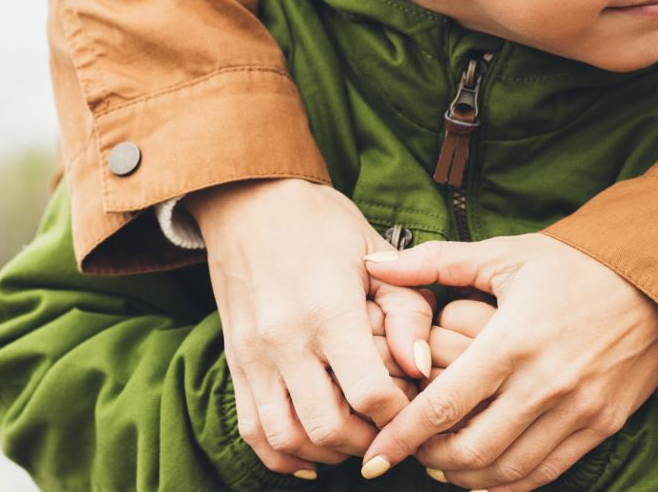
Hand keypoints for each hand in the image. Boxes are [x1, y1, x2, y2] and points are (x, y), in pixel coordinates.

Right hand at [189, 178, 435, 473]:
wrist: (250, 201)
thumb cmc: (323, 223)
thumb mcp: (376, 252)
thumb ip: (406, 309)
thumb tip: (422, 365)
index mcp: (329, 309)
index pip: (369, 392)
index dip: (401, 412)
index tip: (416, 405)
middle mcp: (286, 339)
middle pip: (328, 427)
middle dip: (367, 441)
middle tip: (390, 430)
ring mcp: (254, 355)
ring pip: (286, 437)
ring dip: (326, 453)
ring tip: (356, 441)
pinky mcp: (236, 363)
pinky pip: (252, 430)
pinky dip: (282, 455)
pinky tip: (312, 456)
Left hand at [361, 235, 657, 490]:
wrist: (657, 277)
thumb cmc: (576, 261)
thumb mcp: (505, 254)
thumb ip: (435, 262)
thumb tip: (374, 264)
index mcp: (513, 340)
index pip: (443, 405)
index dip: (402, 436)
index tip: (374, 456)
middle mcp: (545, 383)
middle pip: (471, 450)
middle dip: (429, 461)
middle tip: (409, 454)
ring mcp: (577, 410)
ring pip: (507, 470)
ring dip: (466, 477)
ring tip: (442, 465)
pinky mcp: (602, 424)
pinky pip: (548, 472)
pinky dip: (510, 484)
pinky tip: (486, 476)